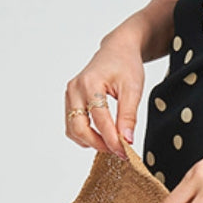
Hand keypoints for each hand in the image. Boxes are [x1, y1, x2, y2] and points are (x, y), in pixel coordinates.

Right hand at [65, 29, 144, 155]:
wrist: (117, 50)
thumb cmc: (126, 65)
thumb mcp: (133, 89)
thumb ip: (129, 116)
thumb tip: (126, 140)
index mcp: (90, 83)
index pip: (99, 120)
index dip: (112, 140)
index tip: (125, 152)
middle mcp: (75, 89)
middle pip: (79, 128)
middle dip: (98, 144)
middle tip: (118, 152)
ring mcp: (69, 95)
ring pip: (73, 129)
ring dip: (90, 141)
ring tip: (112, 143)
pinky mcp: (70, 100)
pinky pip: (72, 125)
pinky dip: (85, 134)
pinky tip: (102, 135)